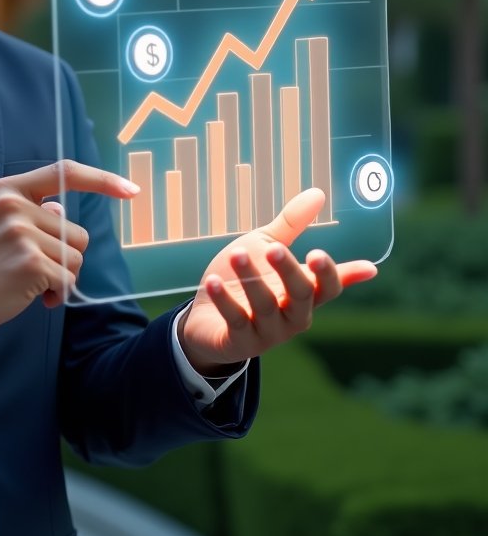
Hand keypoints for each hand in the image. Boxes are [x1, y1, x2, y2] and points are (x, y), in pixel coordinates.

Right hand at [0, 160, 137, 338]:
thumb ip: (27, 210)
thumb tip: (62, 209)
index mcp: (5, 189)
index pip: (63, 173)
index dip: (101, 180)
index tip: (129, 189)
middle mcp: (14, 206)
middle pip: (74, 231)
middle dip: (62, 256)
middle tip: (28, 269)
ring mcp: (22, 234)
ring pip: (74, 258)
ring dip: (59, 277)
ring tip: (27, 283)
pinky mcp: (31, 264)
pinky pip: (67, 280)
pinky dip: (56, 294)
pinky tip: (31, 297)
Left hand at [178, 188, 377, 373]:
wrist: (206, 318)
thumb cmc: (244, 280)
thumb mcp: (266, 247)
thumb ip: (291, 226)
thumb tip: (319, 193)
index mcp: (303, 294)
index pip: (328, 287)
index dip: (328, 273)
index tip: (319, 254)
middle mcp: (292, 316)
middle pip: (301, 295)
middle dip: (288, 271)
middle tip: (275, 248)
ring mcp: (267, 332)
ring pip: (265, 306)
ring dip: (251, 279)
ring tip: (236, 253)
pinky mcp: (240, 342)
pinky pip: (235, 321)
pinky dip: (224, 301)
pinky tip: (211, 282)